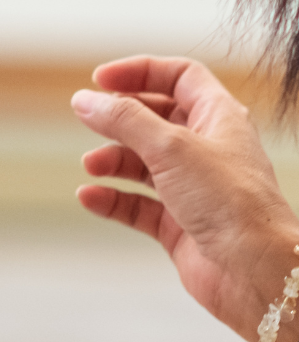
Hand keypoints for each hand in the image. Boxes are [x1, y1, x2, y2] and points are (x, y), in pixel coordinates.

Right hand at [71, 55, 298, 341]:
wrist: (254, 269)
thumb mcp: (171, 147)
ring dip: (112, 160)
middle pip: (155, 119)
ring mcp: (193, 188)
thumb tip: (86, 100)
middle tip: (88, 119)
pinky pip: (136, 205)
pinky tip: (90, 197)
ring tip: (92, 166)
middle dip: (119, 119)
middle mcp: (207, 150)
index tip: (101, 79)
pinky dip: (111, 199)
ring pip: (142, 163)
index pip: (180, 77)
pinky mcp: (179, 223)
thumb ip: (124, 120)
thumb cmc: (233, 203)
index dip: (140, 72)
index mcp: (220, 119)